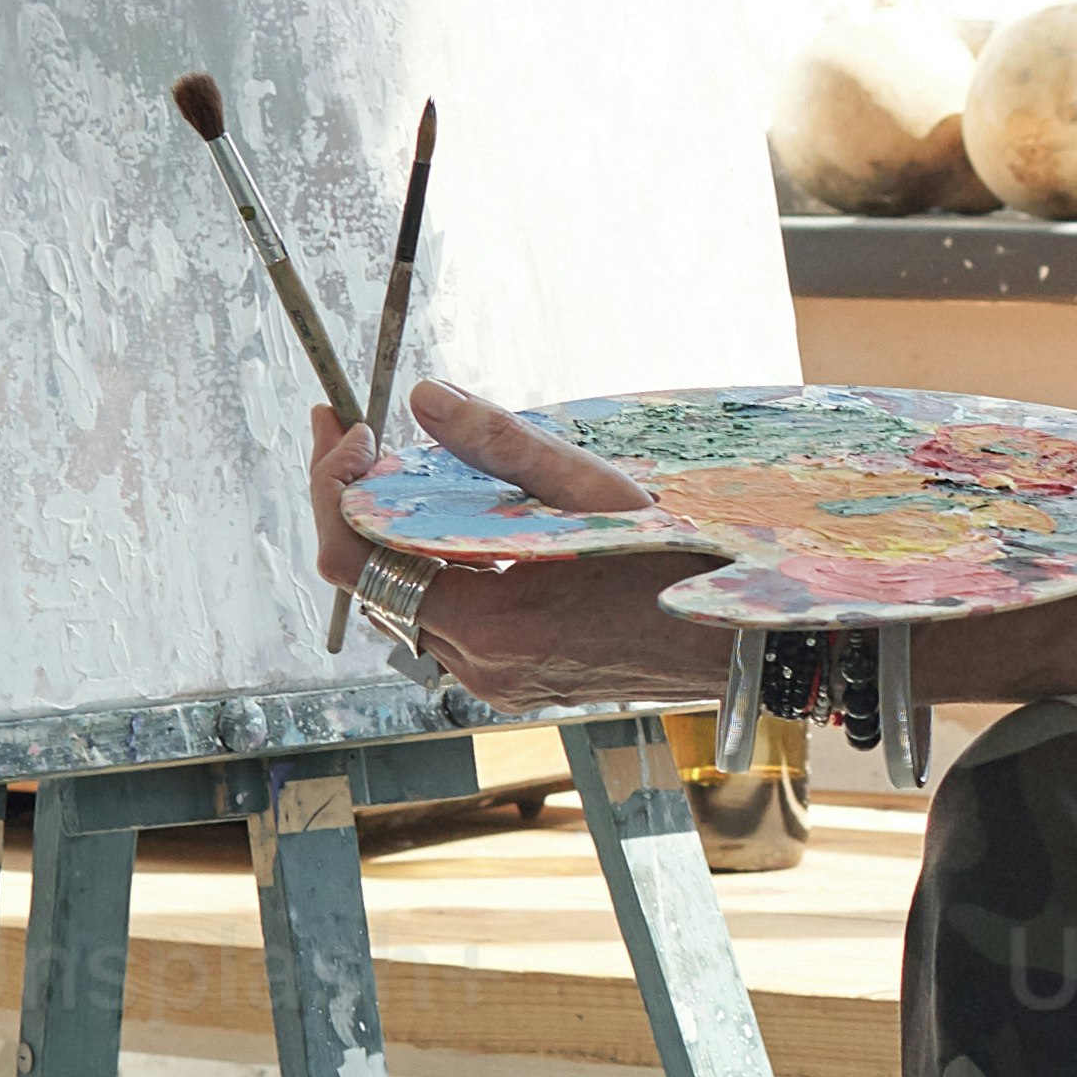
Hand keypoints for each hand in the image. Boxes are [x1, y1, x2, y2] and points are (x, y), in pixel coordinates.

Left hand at [319, 376, 723, 716]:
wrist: (744, 647)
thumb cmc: (684, 570)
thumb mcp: (596, 496)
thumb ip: (502, 447)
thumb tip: (423, 396)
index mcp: (488, 623)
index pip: (351, 561)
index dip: (331, 487)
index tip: (349, 429)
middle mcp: (479, 665)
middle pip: (368, 582)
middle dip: (354, 503)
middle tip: (362, 436)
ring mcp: (497, 680)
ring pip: (403, 603)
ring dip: (393, 537)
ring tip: (408, 472)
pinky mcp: (516, 680)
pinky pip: (445, 622)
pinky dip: (434, 568)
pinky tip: (459, 525)